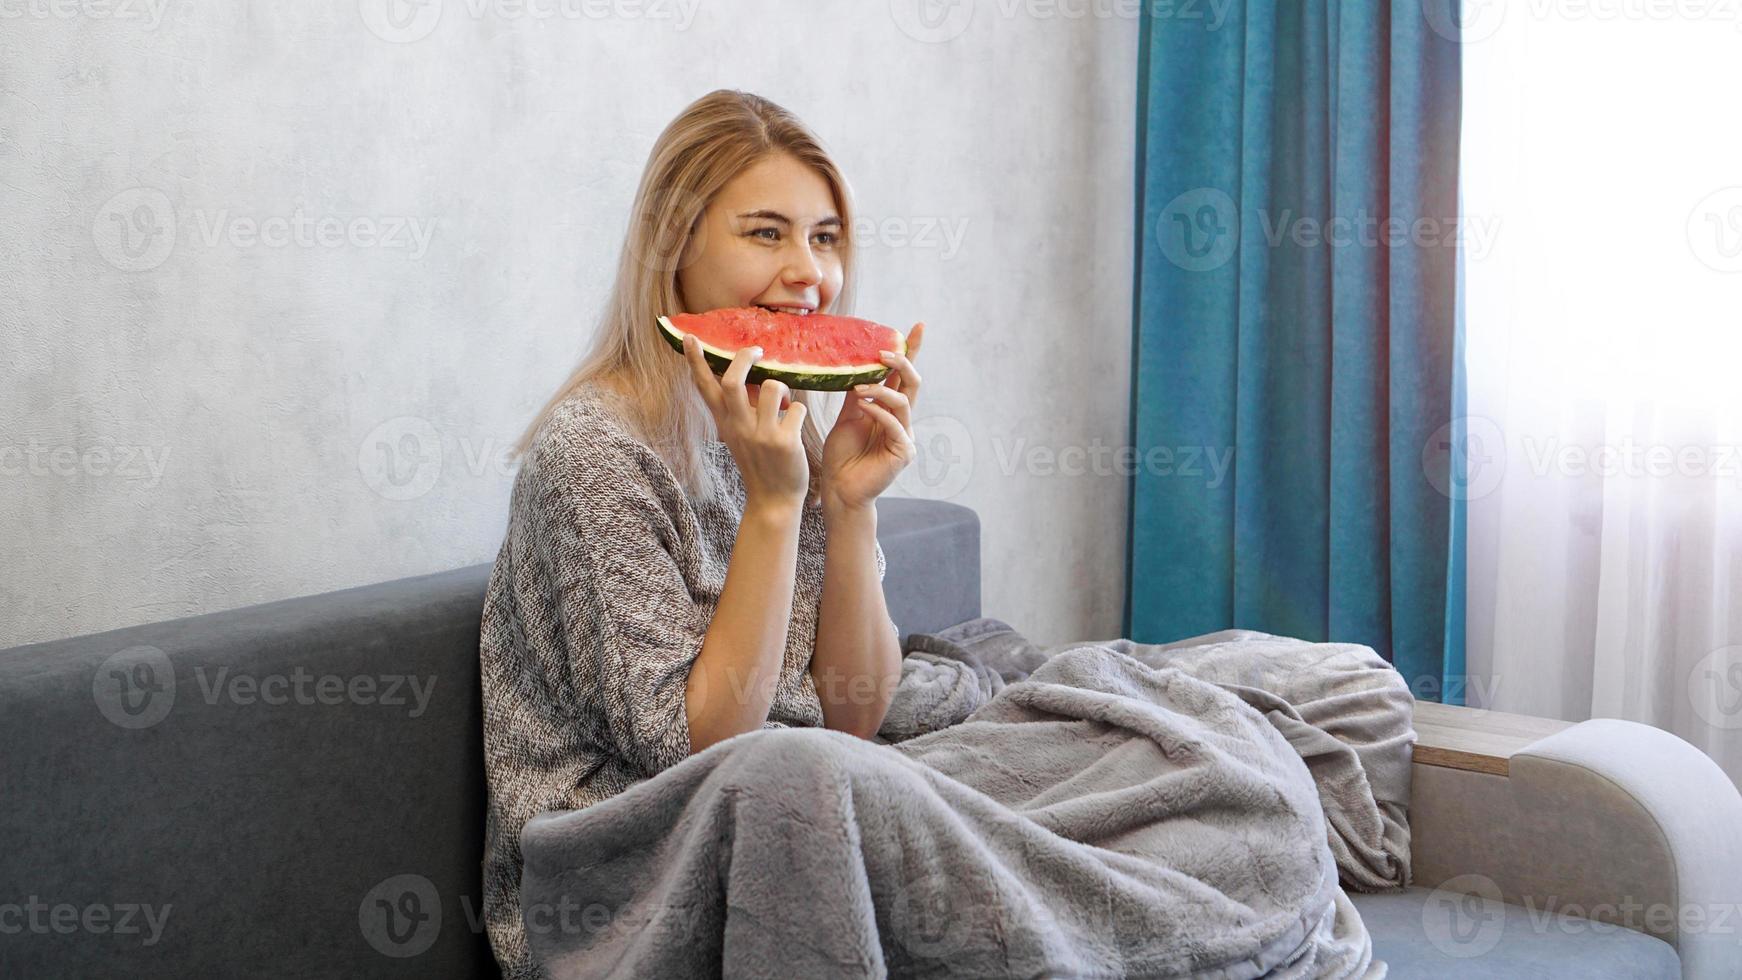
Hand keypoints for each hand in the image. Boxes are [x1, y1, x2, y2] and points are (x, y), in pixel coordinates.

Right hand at [683, 334, 808, 508]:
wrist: (772, 500)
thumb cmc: (760, 462)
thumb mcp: (740, 435)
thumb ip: (741, 408)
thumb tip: (752, 375)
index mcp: (725, 423)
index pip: (705, 388)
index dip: (696, 361)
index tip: (690, 337)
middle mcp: (739, 427)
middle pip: (734, 381)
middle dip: (745, 358)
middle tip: (757, 351)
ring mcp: (761, 435)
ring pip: (772, 387)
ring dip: (782, 389)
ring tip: (784, 403)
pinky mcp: (784, 442)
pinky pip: (797, 409)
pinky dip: (799, 412)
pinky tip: (794, 426)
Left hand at [821, 322, 924, 510]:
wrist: (840, 489)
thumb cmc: (843, 456)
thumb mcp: (848, 417)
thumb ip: (857, 395)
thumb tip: (856, 367)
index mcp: (890, 410)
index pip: (903, 376)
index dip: (912, 351)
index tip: (917, 327)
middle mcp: (902, 421)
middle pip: (912, 383)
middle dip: (902, 362)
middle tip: (883, 352)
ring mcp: (905, 436)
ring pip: (903, 401)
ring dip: (880, 390)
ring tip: (859, 388)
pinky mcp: (903, 452)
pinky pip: (895, 425)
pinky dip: (878, 412)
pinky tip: (863, 408)